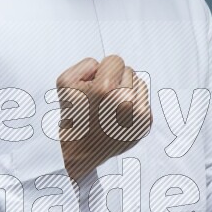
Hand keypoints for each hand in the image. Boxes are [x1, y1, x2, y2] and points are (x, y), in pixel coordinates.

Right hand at [56, 54, 151, 183]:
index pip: (115, 60)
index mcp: (105, 89)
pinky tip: (119, 116)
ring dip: (127, 90)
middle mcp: (125, 102)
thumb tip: (107, 66)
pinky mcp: (146, 124)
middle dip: (116, 80)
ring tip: (111, 106)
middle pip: (129, 70)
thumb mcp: (65, 81)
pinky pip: (144, 100)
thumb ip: (87, 64)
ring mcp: (138, 114)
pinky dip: (133, 104)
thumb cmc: (73, 116)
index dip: (102, 71)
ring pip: (139, 83)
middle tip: (101, 99)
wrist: (81, 151)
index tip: (95, 86)